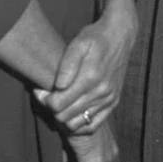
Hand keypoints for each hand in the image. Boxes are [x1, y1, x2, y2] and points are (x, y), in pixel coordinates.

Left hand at [36, 4, 136, 132]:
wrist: (120, 35)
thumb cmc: (95, 37)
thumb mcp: (79, 43)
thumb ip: (67, 65)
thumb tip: (58, 87)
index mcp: (90, 77)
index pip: (57, 104)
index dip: (44, 99)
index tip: (41, 90)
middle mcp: (101, 92)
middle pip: (64, 117)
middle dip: (52, 108)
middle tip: (49, 95)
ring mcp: (108, 99)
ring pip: (76, 124)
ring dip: (64, 117)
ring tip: (60, 103)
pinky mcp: (113, 102)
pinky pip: (92, 126)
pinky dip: (79, 124)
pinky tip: (72, 111)